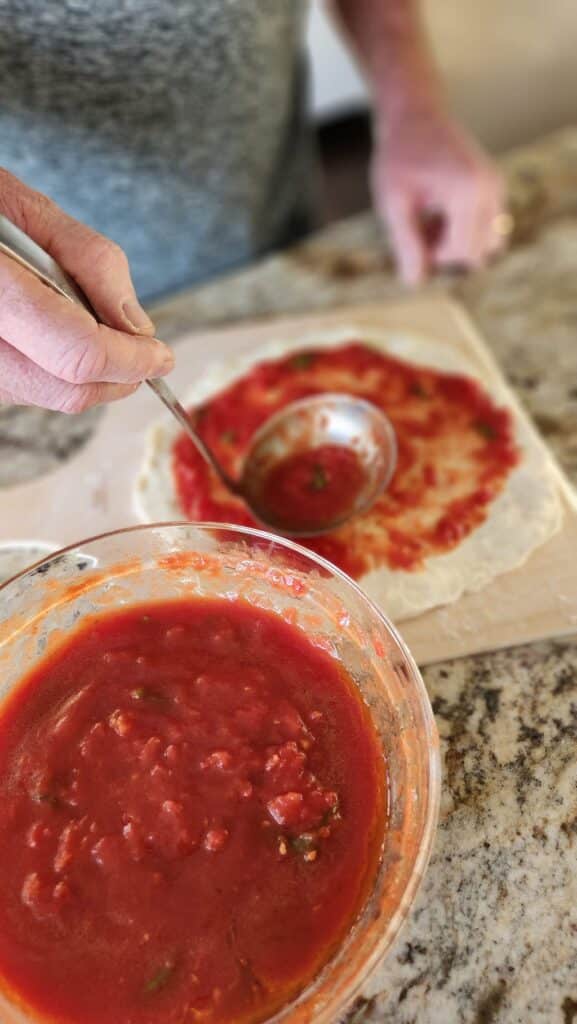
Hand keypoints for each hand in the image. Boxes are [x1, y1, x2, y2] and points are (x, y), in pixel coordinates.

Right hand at [0, 169, 173, 412]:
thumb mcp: (24, 207)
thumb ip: (89, 261)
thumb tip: (136, 325)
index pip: (79, 354)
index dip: (132, 360)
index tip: (161, 354)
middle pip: (69, 390)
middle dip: (120, 376)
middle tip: (143, 351)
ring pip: (51, 396)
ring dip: (90, 373)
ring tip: (87, 323)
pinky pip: (28, 389)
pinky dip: (59, 371)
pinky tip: (57, 332)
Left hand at [372, 108, 505, 284]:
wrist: (414, 115)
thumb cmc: (399, 156)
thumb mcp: (393, 203)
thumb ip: (405, 244)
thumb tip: (415, 282)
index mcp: (470, 191)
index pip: (461, 252)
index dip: (433, 255)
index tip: (410, 235)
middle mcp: (492, 189)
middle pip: (476, 252)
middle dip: (445, 250)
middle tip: (417, 227)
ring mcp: (497, 188)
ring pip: (485, 244)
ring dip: (456, 243)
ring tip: (428, 222)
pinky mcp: (495, 189)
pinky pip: (485, 229)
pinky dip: (462, 231)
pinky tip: (438, 214)